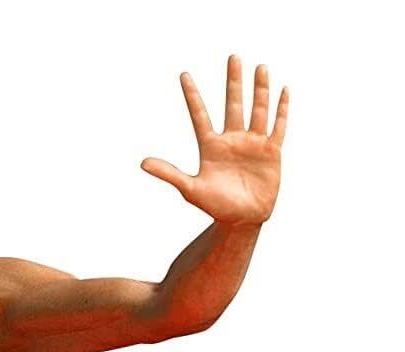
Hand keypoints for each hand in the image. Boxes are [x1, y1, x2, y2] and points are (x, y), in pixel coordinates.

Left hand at [142, 55, 288, 223]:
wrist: (241, 221)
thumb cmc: (215, 206)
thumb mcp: (190, 189)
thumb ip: (169, 173)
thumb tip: (142, 163)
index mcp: (211, 146)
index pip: (199, 115)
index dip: (191, 96)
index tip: (183, 75)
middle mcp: (232, 140)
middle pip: (233, 104)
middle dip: (233, 82)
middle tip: (232, 57)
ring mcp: (252, 143)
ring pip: (257, 110)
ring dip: (259, 89)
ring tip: (260, 67)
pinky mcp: (270, 151)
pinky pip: (277, 127)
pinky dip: (281, 109)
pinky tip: (283, 91)